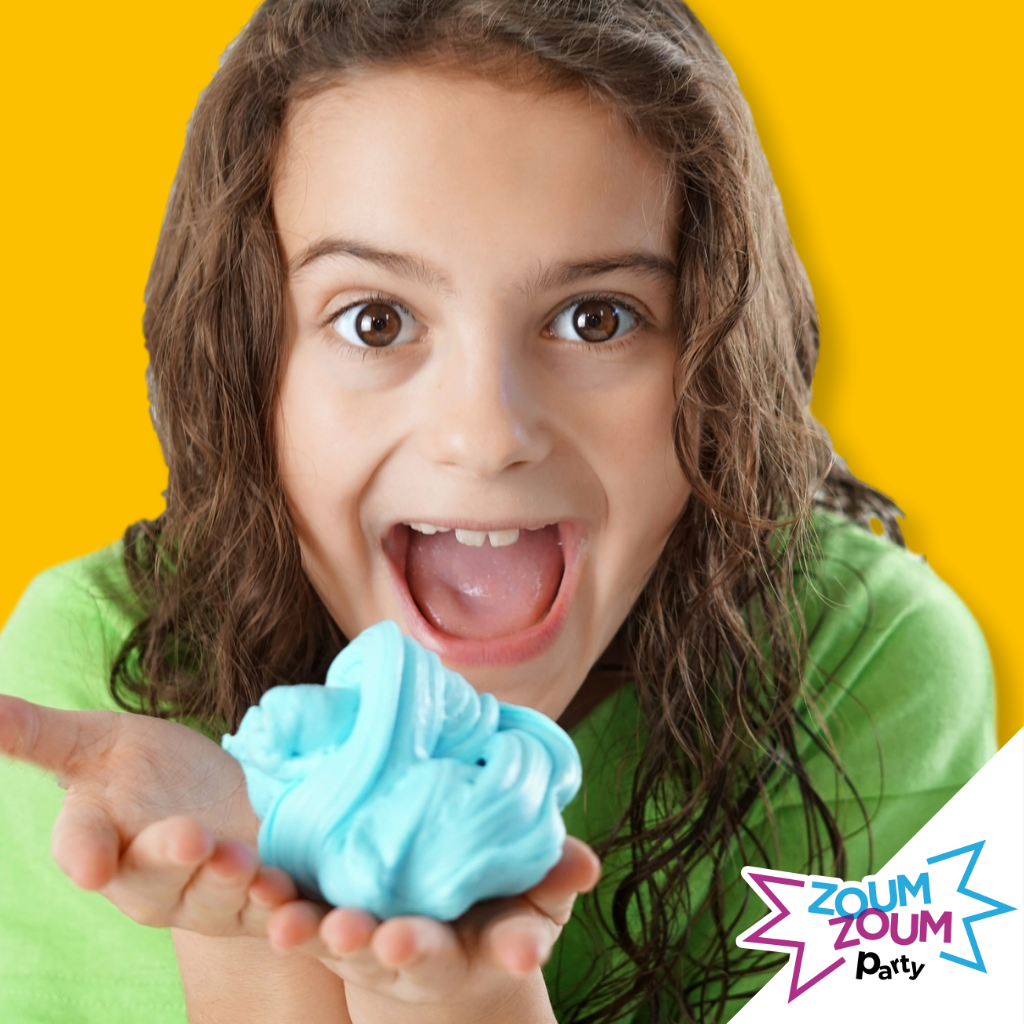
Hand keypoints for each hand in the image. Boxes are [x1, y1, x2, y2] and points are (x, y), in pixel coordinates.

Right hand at [0, 694, 277, 935]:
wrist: (216, 796)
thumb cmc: (146, 770)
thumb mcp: (97, 742)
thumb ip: (41, 735)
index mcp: (100, 843)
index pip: (82, 846)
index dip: (84, 854)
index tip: (92, 864)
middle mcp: (151, 882)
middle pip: (156, 877)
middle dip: (171, 859)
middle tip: (192, 837)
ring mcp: (208, 896)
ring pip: (217, 899)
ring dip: (232, 884)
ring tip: (245, 860)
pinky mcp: (262, 898)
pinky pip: (271, 912)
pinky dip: (282, 909)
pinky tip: (291, 894)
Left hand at [262, 837, 600, 1020]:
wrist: (433, 922)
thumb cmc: (493, 900)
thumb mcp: (534, 893)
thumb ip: (554, 877)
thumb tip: (585, 864)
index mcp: (488, 940)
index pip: (512, 942)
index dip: (520, 946)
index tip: (523, 951)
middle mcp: (427, 950)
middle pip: (419, 955)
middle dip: (407, 950)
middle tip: (395, 943)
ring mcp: (375, 941)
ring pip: (348, 944)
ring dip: (324, 936)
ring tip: (296, 927)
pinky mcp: (330, 921)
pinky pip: (303, 917)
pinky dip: (281, 909)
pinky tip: (261, 895)